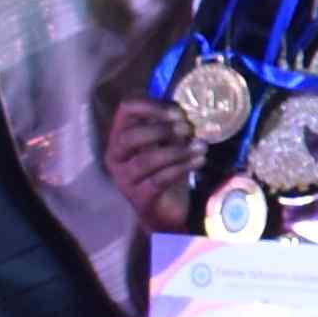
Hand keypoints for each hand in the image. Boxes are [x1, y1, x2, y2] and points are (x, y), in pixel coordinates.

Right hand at [103, 97, 198, 234]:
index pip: (126, 109)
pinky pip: (158, 180)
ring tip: (201, 146)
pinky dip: (181, 168)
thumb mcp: (168, 142)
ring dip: (177, 151)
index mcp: (120, 135)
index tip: (178, 111)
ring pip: (146, 160)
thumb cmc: (165, 169)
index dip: (151, 106)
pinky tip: (199, 161)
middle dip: (161, 129)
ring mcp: (125, 179)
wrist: (165, 210)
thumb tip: (189, 108)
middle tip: (187, 129)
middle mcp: (116, 156)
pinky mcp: (139, 198)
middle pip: (129, 136)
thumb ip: (172, 125)